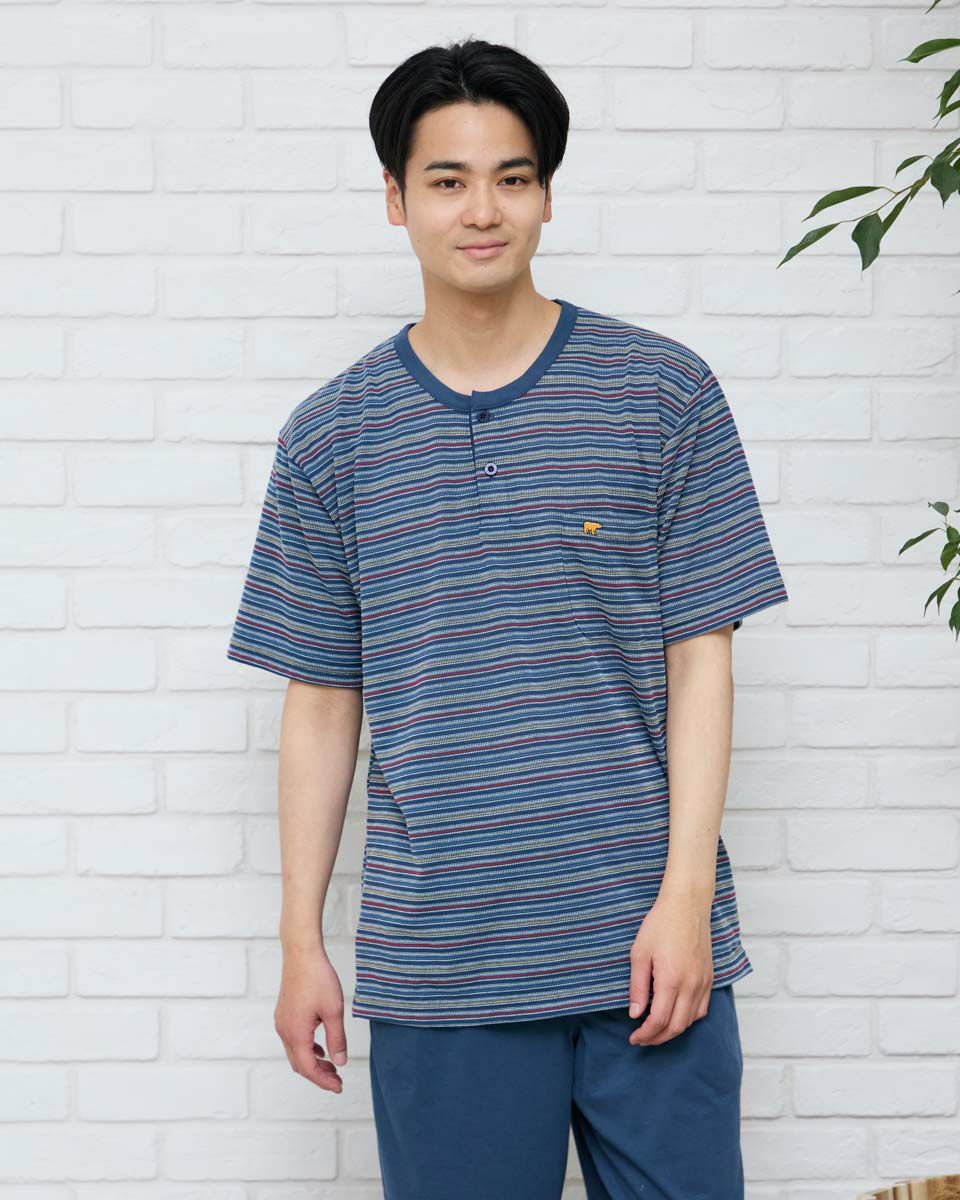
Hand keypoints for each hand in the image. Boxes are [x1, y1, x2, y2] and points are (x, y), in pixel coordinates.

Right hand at [275, 945, 347, 1091]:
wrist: (301, 953)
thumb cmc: (318, 979)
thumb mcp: (334, 1010)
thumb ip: (337, 1039)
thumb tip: (340, 1062)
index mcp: (296, 1033)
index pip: (308, 1069)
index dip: (324, 1081)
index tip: (340, 1087)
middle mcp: (284, 1031)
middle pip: (299, 1065)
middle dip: (318, 1075)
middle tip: (338, 1080)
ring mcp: (282, 1022)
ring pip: (295, 1054)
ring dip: (312, 1063)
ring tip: (332, 1066)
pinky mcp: (284, 1014)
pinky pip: (293, 1041)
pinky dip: (307, 1050)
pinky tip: (321, 1048)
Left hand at [626, 891, 713, 1046]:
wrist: (687, 905)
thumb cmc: (660, 925)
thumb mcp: (640, 953)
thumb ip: (637, 986)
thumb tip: (636, 1014)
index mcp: (671, 980)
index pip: (659, 1020)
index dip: (645, 1034)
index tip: (633, 1038)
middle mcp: (691, 985)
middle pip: (676, 1027)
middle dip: (658, 1038)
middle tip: (642, 1039)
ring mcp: (703, 982)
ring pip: (691, 1020)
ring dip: (673, 1030)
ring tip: (656, 1030)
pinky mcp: (710, 978)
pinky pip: (702, 1008)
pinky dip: (688, 1019)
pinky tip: (676, 1016)